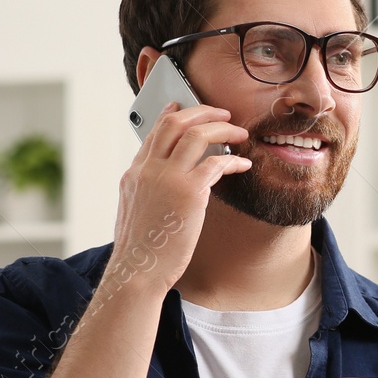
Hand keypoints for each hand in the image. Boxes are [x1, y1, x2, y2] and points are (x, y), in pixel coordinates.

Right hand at [109, 101, 250, 293]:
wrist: (137, 270)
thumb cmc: (141, 250)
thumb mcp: (136, 211)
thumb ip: (149, 191)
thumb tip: (165, 187)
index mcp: (134, 174)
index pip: (154, 133)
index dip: (171, 115)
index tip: (184, 107)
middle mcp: (148, 170)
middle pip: (174, 123)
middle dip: (202, 112)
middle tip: (222, 114)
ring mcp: (167, 178)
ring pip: (197, 134)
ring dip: (223, 128)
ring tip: (239, 133)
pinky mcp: (189, 192)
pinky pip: (216, 163)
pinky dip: (233, 160)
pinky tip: (243, 164)